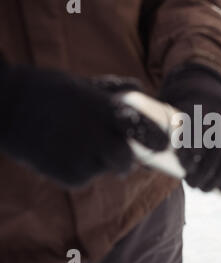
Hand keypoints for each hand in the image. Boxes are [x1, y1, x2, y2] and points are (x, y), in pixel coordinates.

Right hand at [0, 63, 167, 186]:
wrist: (6, 105)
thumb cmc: (50, 91)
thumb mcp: (85, 84)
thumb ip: (115, 90)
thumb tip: (140, 86)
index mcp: (104, 111)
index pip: (144, 129)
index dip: (156, 139)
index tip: (163, 144)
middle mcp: (97, 136)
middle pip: (126, 161)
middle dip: (125, 160)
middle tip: (116, 152)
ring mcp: (82, 158)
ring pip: (105, 170)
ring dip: (100, 162)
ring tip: (78, 145)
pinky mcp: (68, 175)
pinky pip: (85, 178)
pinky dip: (80, 170)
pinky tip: (64, 153)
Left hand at [160, 64, 220, 192]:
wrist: (206, 88)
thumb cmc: (180, 109)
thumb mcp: (169, 113)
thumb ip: (158, 135)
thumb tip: (136, 163)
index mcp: (199, 107)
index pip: (197, 129)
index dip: (192, 150)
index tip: (184, 167)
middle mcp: (219, 114)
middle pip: (215, 145)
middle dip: (205, 170)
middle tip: (193, 185)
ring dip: (220, 176)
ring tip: (207, 189)